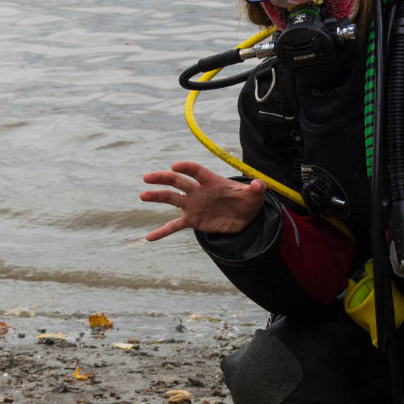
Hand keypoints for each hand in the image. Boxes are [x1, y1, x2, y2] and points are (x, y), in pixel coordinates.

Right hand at [140, 161, 265, 240]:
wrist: (245, 216)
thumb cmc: (248, 200)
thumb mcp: (255, 195)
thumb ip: (256, 189)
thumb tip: (260, 185)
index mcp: (211, 181)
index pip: (196, 171)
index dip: (186, 167)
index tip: (175, 166)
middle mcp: (198, 191)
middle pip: (178, 182)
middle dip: (162, 179)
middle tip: (147, 178)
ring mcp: (193, 205)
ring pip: (172, 199)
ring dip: (157, 197)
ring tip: (143, 195)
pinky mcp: (193, 220)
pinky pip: (174, 225)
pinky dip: (162, 231)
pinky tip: (149, 237)